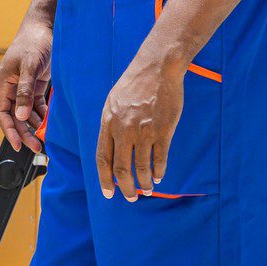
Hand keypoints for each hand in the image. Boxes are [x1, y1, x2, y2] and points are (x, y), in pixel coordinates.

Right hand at [0, 17, 53, 152]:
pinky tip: (48, 123)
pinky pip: (36, 105)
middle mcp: (12, 88)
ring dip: (34, 125)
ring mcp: (24, 86)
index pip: (2, 113)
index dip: (9, 130)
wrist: (46, 26)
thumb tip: (20, 116)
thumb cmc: (34, 42)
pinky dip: (42, 115)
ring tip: (44, 139)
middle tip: (36, 147)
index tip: (18, 145)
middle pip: (15, 117)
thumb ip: (25, 92)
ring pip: (26, 113)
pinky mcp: (36, 84)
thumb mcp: (29, 67)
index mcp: (4, 84)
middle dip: (24, 132)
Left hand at [96, 52, 183, 201]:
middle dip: (126, 188)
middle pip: (122, 168)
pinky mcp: (163, 130)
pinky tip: (159, 176)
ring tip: (148, 190)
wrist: (157, 67)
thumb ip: (111, 124)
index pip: (103, 158)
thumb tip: (111, 148)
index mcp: (108, 122)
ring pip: (141, 167)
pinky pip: (160, 158)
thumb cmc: (135, 83)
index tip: (109, 193)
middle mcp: (124, 129)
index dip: (105, 179)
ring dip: (144, 183)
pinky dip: (159, 171)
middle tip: (131, 197)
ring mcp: (144, 131)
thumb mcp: (113, 101)